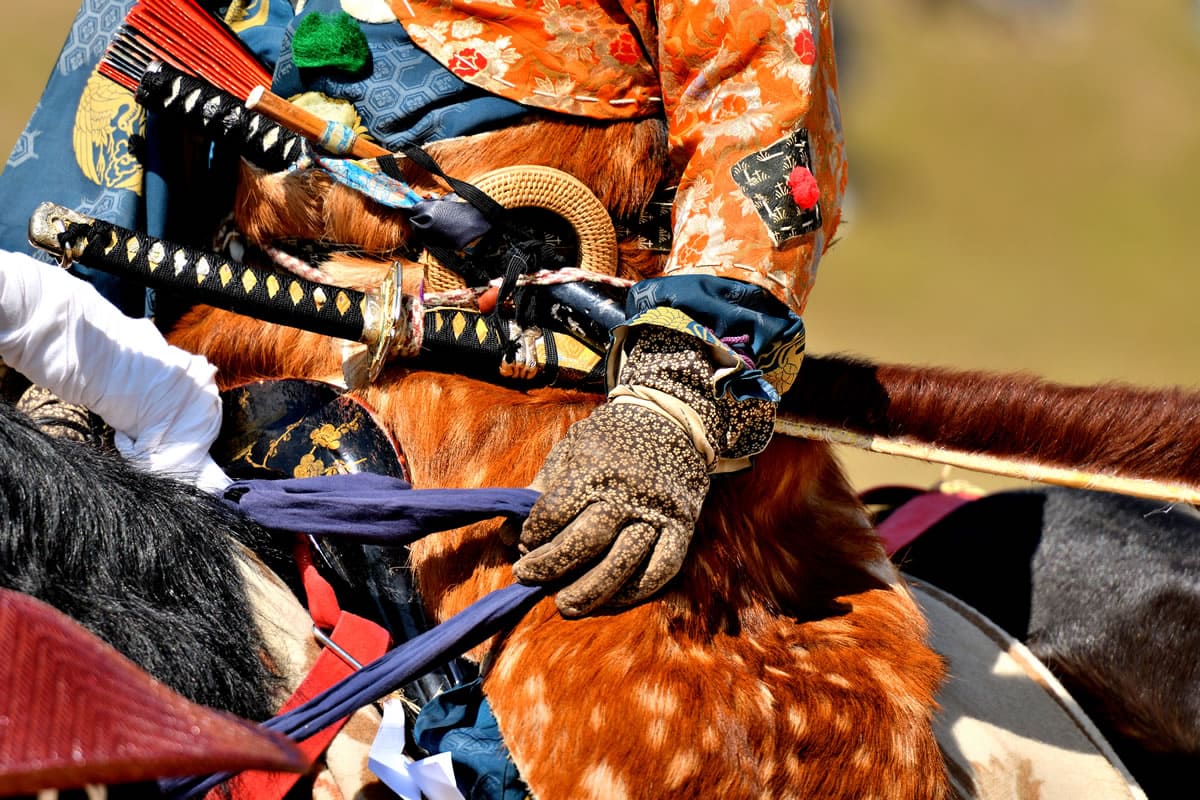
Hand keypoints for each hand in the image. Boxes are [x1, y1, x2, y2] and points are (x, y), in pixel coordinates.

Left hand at [512, 323, 769, 615]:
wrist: (674, 418)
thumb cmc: (612, 436)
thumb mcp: (572, 449)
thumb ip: (542, 489)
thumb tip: (510, 535)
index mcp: (595, 467)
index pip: (555, 512)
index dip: (533, 535)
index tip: (523, 545)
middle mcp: (628, 492)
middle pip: (586, 542)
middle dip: (551, 566)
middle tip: (528, 577)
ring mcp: (658, 512)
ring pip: (624, 563)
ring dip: (590, 591)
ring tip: (565, 604)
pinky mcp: (682, 527)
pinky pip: (659, 571)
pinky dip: (633, 592)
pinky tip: (609, 601)